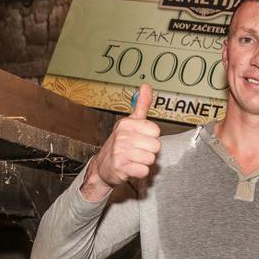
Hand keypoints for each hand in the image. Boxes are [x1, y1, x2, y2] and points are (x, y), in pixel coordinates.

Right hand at [80, 83, 160, 201]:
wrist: (103, 167)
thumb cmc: (120, 144)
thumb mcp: (130, 123)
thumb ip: (141, 105)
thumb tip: (146, 86)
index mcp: (127, 124)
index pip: (155, 131)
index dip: (151, 137)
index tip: (141, 138)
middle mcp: (122, 136)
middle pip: (156, 146)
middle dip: (149, 151)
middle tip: (138, 151)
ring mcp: (120, 152)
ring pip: (151, 159)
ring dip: (144, 162)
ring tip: (134, 159)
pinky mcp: (120, 167)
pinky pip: (144, 171)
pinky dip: (140, 172)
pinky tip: (131, 168)